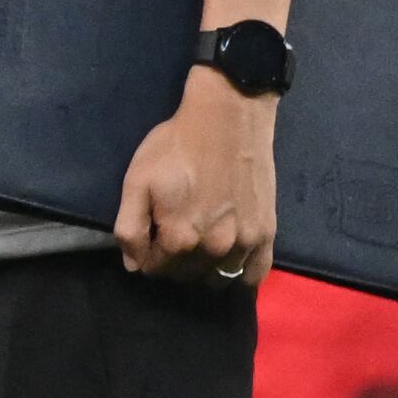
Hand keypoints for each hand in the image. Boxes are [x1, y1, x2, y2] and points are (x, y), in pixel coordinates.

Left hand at [117, 71, 278, 281]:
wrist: (228, 118)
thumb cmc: (176, 146)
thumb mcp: (137, 181)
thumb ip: (130, 228)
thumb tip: (134, 266)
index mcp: (179, 238)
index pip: (155, 270)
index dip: (147, 255)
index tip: (151, 236)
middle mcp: (215, 248)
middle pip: (186, 276)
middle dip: (174, 263)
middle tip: (174, 235)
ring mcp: (245, 243)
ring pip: (218, 279)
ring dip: (204, 270)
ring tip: (200, 245)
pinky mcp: (267, 233)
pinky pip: (255, 274)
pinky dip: (241, 275)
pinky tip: (230, 261)